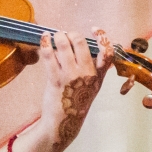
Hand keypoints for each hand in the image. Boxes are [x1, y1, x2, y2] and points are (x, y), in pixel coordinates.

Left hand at [26, 30, 111, 151]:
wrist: (64, 122)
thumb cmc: (78, 101)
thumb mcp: (93, 85)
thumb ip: (94, 67)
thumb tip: (83, 45)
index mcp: (99, 75)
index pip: (107, 52)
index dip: (102, 37)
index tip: (94, 29)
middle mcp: (87, 74)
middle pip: (79, 42)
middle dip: (70, 35)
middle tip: (65, 36)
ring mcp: (71, 76)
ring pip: (62, 45)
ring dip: (56, 37)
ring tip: (53, 37)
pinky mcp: (55, 79)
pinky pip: (49, 55)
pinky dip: (45, 44)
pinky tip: (44, 40)